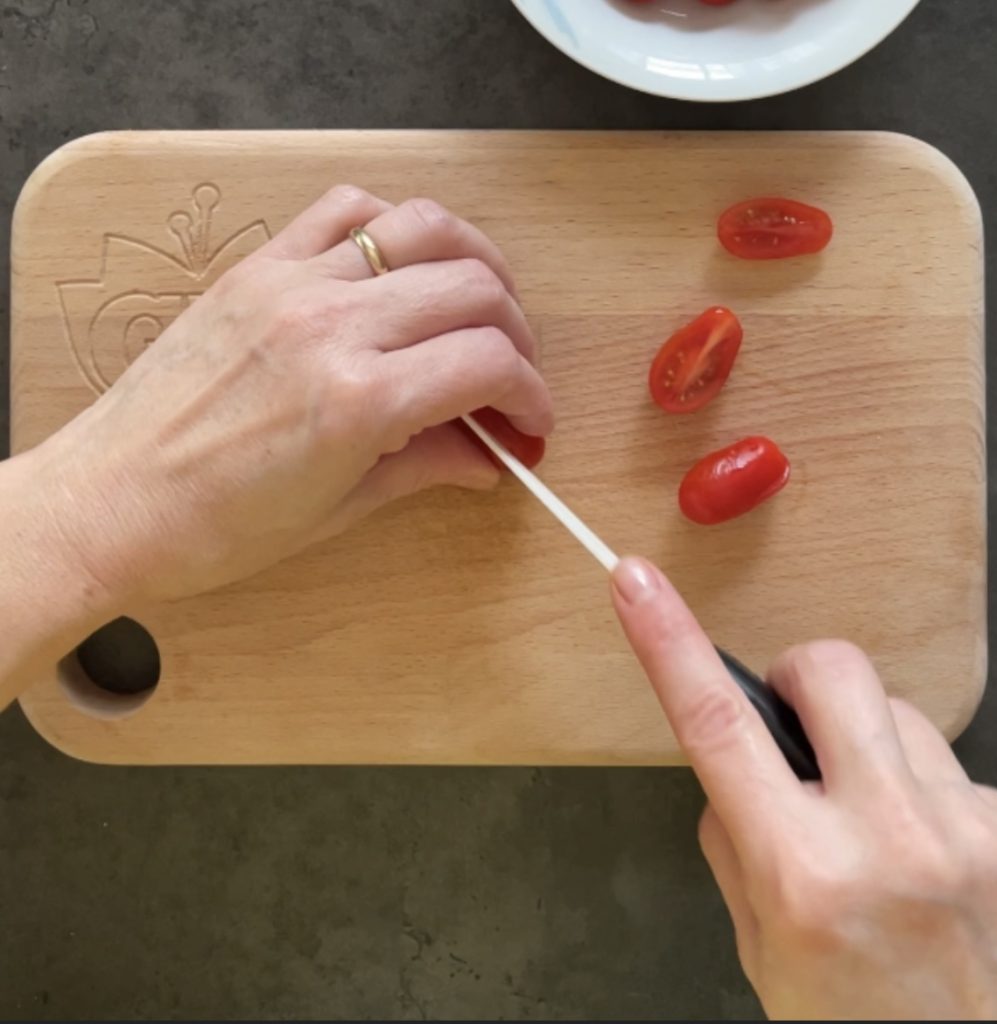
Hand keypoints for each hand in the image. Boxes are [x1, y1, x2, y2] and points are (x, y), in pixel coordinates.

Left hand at [32, 186, 552, 608]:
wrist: (109, 501)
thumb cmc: (215, 527)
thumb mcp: (339, 509)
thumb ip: (428, 467)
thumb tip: (489, 459)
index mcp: (359, 401)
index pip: (490, 364)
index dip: (531, 396)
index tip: (530, 424)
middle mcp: (333, 324)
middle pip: (475, 288)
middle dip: (517, 336)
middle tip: (512, 379)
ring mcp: (293, 283)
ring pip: (424, 227)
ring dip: (474, 263)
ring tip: (480, 307)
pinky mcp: (259, 267)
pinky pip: (347, 210)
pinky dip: (395, 227)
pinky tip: (404, 268)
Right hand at [611, 557, 996, 1020]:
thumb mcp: (767, 956)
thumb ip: (737, 852)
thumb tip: (732, 776)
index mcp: (805, 877)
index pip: (715, 725)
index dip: (667, 641)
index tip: (637, 584)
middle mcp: (891, 842)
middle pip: (832, 670)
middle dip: (802, 679)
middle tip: (801, 725)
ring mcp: (970, 834)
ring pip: (903, 716)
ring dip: (877, 751)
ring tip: (884, 827)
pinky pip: (960, 774)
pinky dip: (934, 803)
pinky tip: (940, 864)